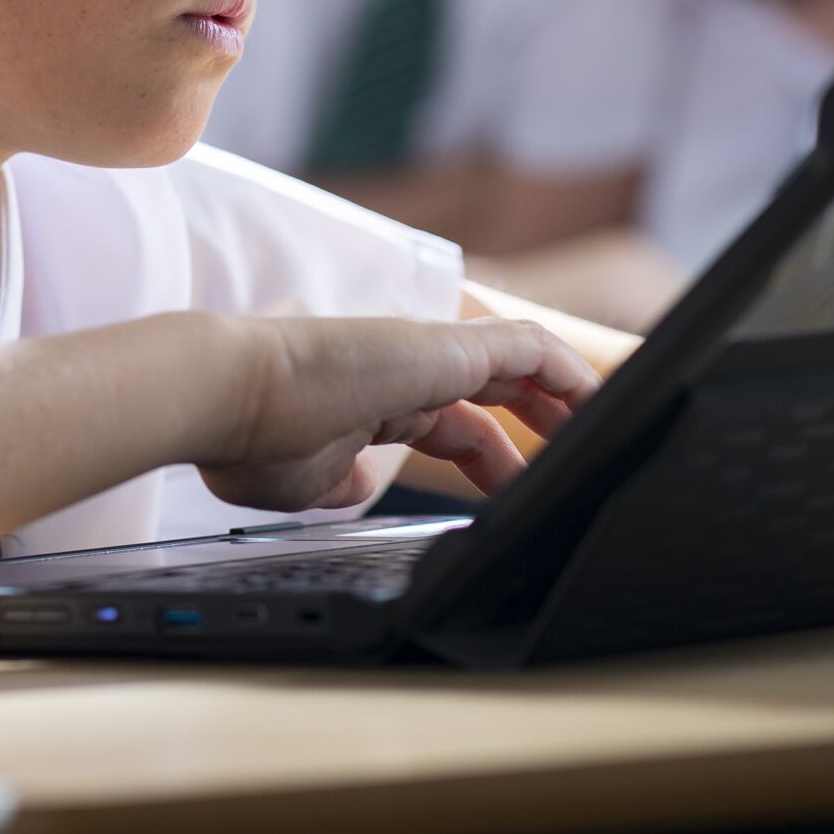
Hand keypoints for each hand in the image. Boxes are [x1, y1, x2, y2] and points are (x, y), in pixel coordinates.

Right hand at [197, 313, 598, 511]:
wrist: (229, 392)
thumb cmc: (250, 435)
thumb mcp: (306, 481)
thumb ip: (343, 482)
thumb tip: (365, 484)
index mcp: (377, 403)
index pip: (454, 422)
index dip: (492, 456)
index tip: (514, 490)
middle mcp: (407, 370)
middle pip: (497, 390)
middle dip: (541, 425)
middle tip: (572, 463)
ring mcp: (427, 353)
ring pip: (522, 363)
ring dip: (566, 398)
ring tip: (603, 433)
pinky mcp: (445, 344)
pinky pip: (530, 348)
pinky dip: (567, 372)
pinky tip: (593, 400)